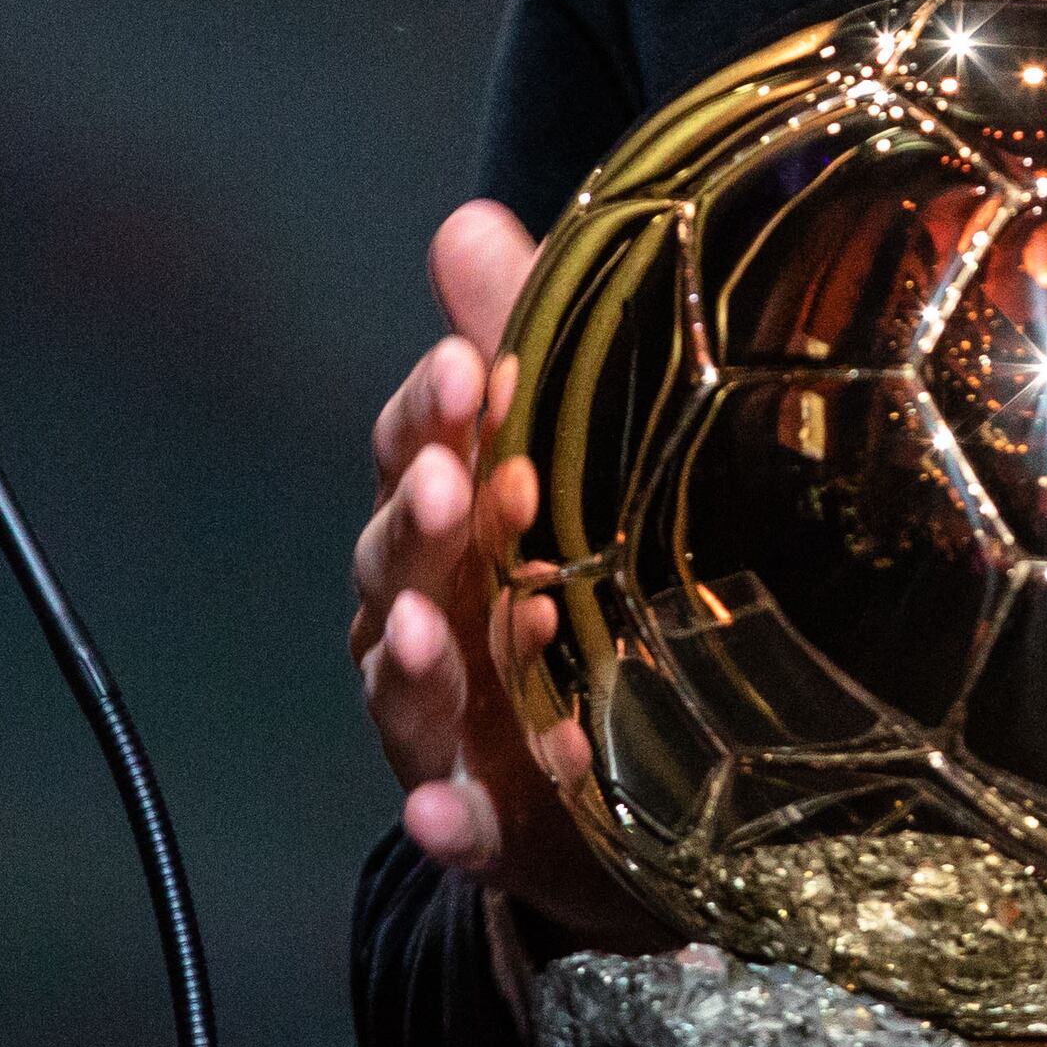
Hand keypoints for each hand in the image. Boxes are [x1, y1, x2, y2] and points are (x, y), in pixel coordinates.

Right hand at [351, 198, 666, 942]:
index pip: (416, 449)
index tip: (475, 369)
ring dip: (410, 657)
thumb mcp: (571, 455)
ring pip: (404, 684)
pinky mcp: (487, 818)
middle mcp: (428, 611)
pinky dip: (444, 821)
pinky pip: (454, 824)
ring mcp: (448, 721)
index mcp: (449, 519)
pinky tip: (441, 813)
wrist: (649, 766)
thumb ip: (524, 345)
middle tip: (456, 484)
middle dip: (418, 520)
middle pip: (397, 559)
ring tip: (435, 631)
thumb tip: (465, 222)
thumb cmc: (588, 579)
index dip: (434, 410)